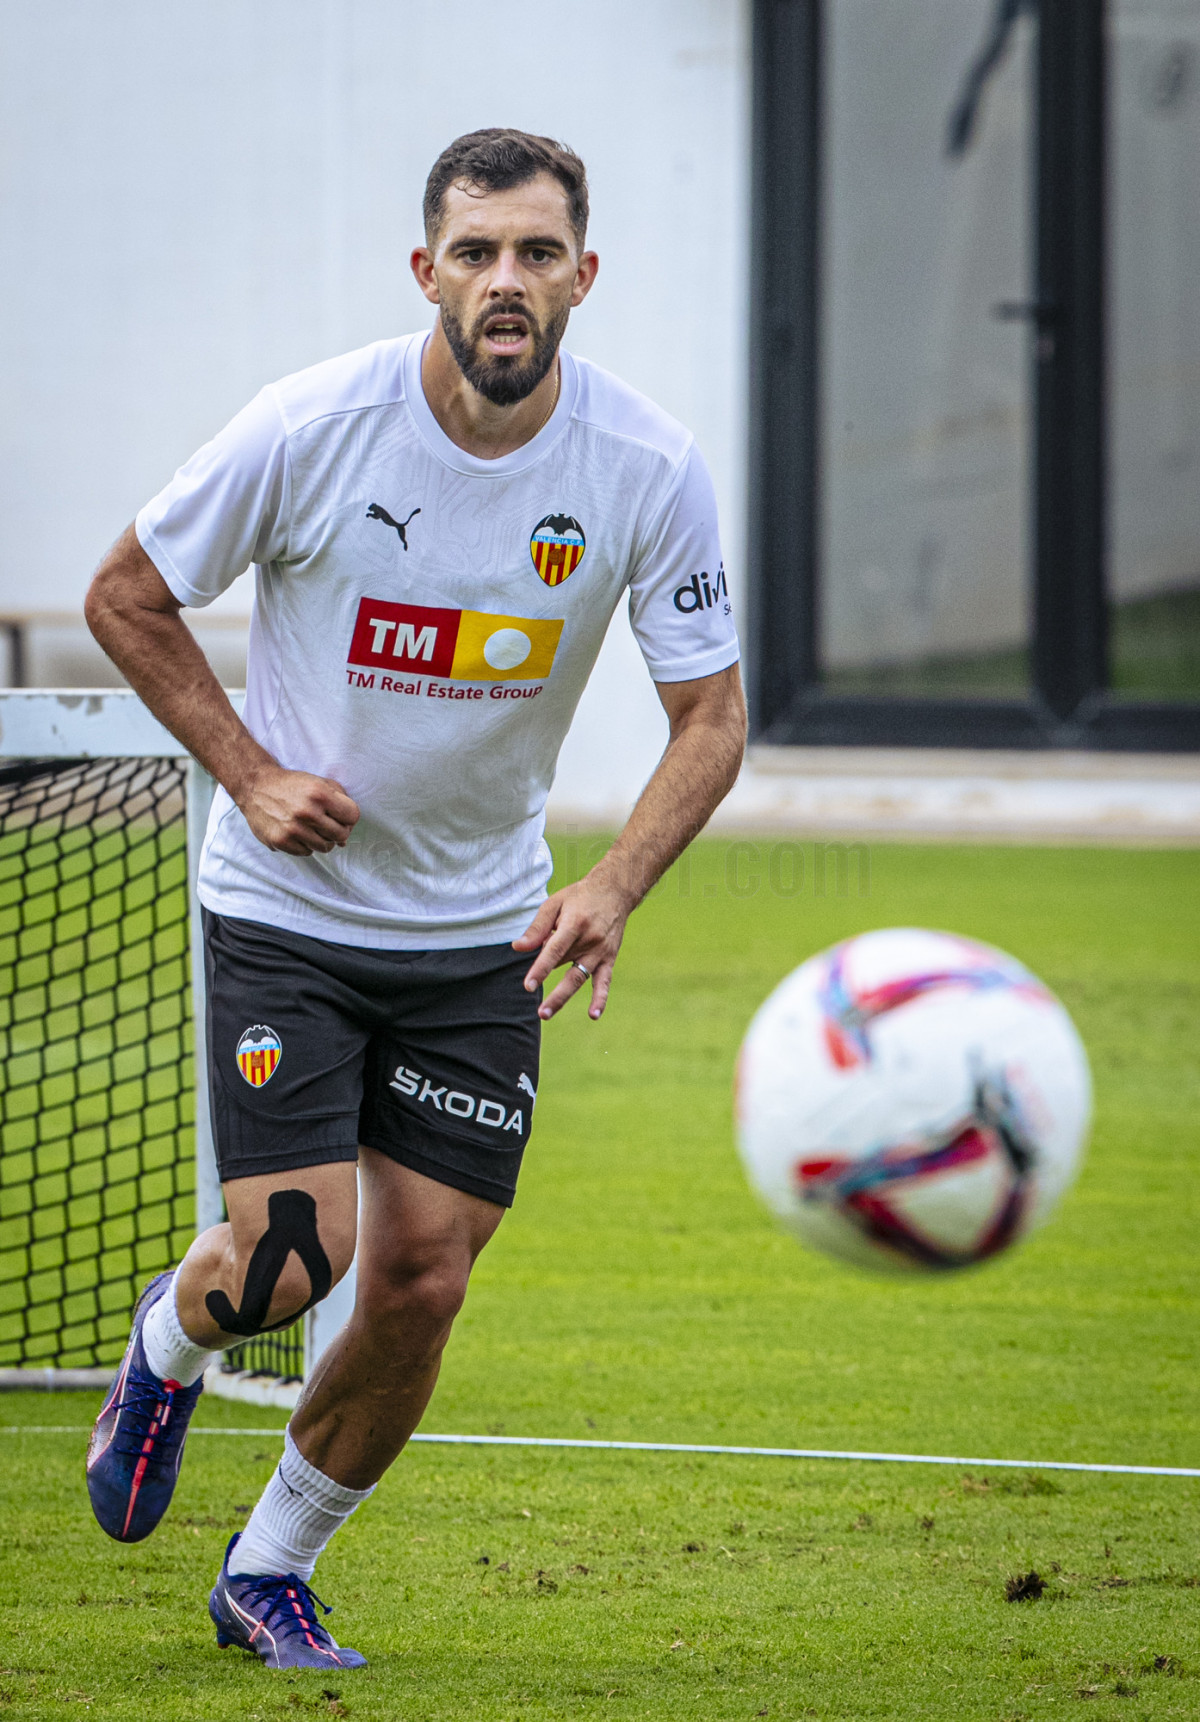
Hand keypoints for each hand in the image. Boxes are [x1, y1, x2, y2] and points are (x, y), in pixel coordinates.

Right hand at [237, 763, 359, 855]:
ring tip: (311, 827)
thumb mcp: (319, 782)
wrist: (256, 786)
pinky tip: (297, 832)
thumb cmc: (292, 785)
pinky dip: (305, 844)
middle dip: (338, 830)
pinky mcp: (280, 841)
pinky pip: (306, 852)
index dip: (348, 816)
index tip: (340, 815)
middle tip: (326, 824)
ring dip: (321, 839)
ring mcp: (293, 829)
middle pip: (341, 835)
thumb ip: (340, 802)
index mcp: (320, 794)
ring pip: (325, 847)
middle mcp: (307, 812)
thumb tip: (346, 839)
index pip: (352, 815)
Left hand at [513, 876, 629, 1019]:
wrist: (615, 891)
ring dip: (564, 997)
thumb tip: (518, 948)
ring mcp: (600, 951)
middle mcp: (590, 940)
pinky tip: (593, 1015)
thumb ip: (537, 927)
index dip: (541, 969)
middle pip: (566, 967)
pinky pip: (604, 981)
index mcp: (575, 923)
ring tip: (547, 1013)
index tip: (529, 985)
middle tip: (539, 1012)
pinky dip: (600, 998)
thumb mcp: (555, 904)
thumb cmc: (579, 897)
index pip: (555, 950)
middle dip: (552, 991)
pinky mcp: (609, 958)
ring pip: (580, 978)